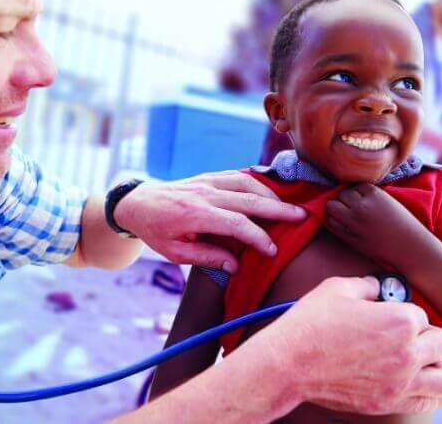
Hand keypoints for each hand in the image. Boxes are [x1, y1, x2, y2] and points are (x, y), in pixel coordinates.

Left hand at [113, 171, 306, 270]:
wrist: (138, 203)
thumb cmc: (156, 232)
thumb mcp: (175, 253)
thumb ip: (207, 258)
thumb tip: (236, 265)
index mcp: (194, 215)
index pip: (236, 224)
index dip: (258, 237)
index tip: (272, 251)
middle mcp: (204, 193)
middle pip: (249, 199)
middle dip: (278, 209)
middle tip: (303, 217)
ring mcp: (207, 181)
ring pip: (247, 183)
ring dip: (272, 194)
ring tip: (290, 207)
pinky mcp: (209, 175)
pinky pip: (238, 175)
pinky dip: (258, 183)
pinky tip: (271, 193)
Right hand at [255, 276, 441, 413]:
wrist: (290, 363)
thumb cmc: (311, 323)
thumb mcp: (337, 288)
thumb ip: (366, 285)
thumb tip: (375, 287)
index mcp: (400, 320)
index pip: (423, 315)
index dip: (407, 313)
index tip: (393, 316)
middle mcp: (407, 353)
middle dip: (430, 337)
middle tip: (413, 338)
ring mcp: (400, 382)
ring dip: (440, 367)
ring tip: (426, 363)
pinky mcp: (389, 403)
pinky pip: (430, 402)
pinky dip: (433, 393)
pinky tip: (424, 385)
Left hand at [325, 183, 426, 264]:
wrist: (406, 247)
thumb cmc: (401, 223)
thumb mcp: (387, 200)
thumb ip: (369, 194)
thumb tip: (350, 190)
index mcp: (373, 194)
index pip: (354, 185)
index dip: (357, 192)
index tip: (363, 199)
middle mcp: (360, 206)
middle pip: (341, 195)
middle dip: (345, 198)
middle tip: (353, 206)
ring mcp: (352, 222)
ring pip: (331, 207)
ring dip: (336, 208)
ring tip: (346, 214)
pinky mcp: (348, 236)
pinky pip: (331, 223)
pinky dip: (334, 221)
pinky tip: (344, 223)